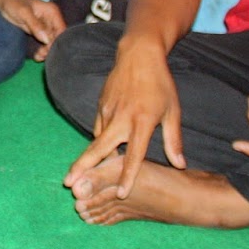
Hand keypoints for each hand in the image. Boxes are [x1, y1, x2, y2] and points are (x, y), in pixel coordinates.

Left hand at [0, 0, 66, 59]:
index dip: (56, 40)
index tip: (47, 49)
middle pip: (57, 37)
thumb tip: (46, 39)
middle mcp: (52, 19)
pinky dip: (42, 49)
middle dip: (50, 47)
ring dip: (46, 51)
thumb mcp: (24, 13)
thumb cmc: (14, 3)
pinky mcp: (39, 31)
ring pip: (51, 41)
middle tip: (41, 55)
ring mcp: (46, 26)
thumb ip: (35, 25)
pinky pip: (44, 43)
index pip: (61, 29)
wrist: (4, 2)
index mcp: (52, 11)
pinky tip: (37, 56)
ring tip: (38, 57)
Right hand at [62, 41, 185, 197]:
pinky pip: (98, 128)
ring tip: (74, 176)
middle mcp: (122, 118)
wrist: (139, 55)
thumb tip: (180, 165)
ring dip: (87, 158)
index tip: (121, 193)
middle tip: (69, 184)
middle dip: (83, 167)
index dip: (128, 176)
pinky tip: (98, 151)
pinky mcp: (100, 105)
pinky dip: (98, 141)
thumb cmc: (160, 84)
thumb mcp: (173, 111)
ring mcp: (108, 111)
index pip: (134, 155)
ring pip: (97, 140)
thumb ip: (174, 140)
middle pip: (99, 148)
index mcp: (142, 122)